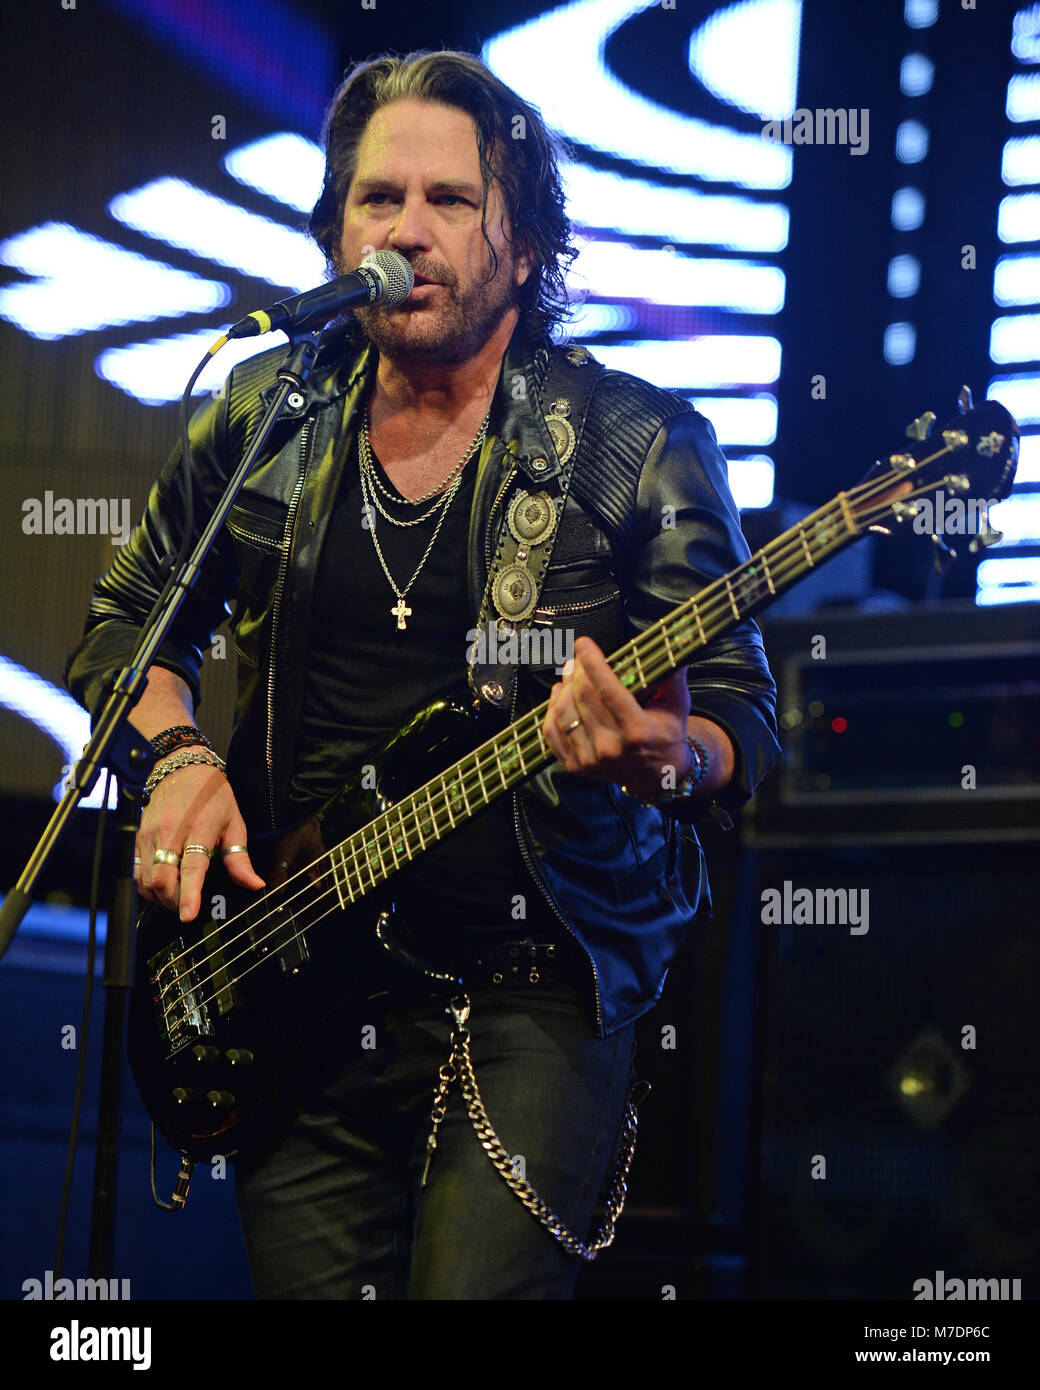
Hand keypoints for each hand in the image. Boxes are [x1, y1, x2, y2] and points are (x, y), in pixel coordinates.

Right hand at [135, 761, 263, 921]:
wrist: (182, 767)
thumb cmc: (212, 794)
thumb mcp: (234, 822)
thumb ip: (239, 858)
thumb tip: (254, 884)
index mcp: (198, 828)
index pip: (191, 867)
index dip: (189, 895)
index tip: (189, 915)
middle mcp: (170, 832)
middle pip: (162, 880)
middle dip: (174, 901)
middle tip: (188, 907)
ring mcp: (150, 835)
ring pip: (146, 880)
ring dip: (160, 897)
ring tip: (177, 897)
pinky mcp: (138, 837)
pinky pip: (136, 872)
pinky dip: (147, 886)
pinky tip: (162, 886)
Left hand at [542, 636, 691, 798]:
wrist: (658, 776)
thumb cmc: (666, 735)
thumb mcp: (677, 706)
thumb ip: (673, 677)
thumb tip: (670, 647)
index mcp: (637, 731)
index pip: (607, 688)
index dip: (592, 661)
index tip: (583, 643)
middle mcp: (612, 747)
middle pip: (582, 697)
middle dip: (576, 671)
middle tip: (576, 659)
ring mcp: (591, 759)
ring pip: (564, 713)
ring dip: (562, 688)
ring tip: (568, 674)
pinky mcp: (577, 767)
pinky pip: (552, 733)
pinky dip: (551, 710)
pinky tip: (558, 696)